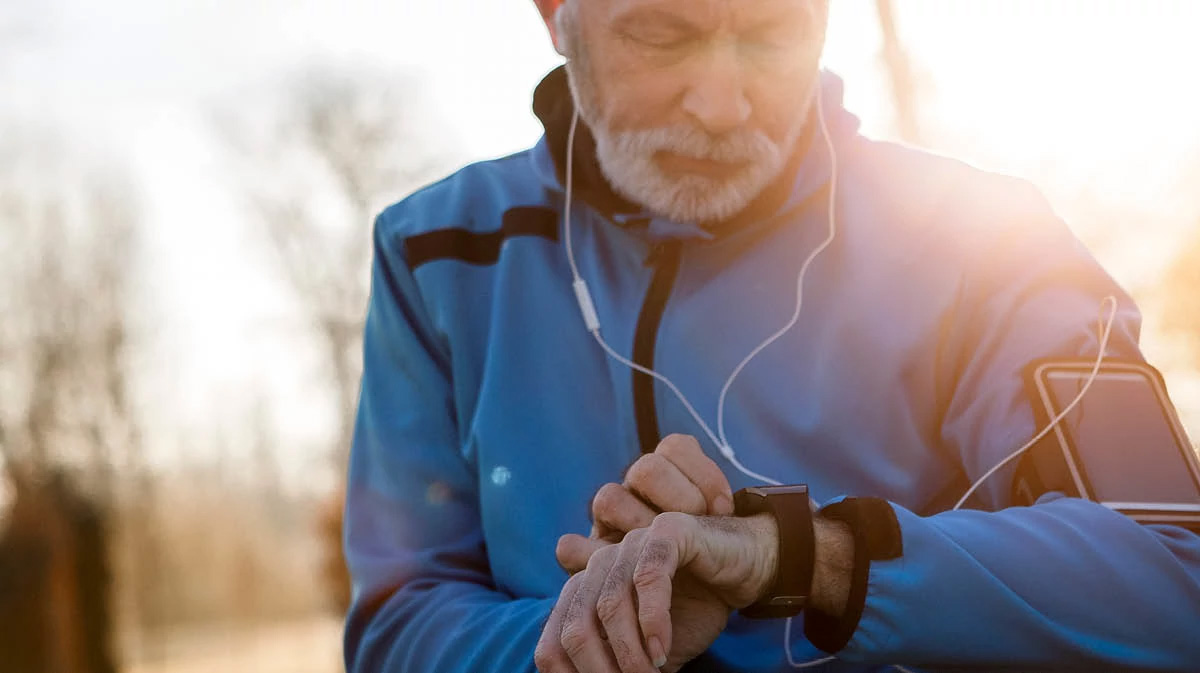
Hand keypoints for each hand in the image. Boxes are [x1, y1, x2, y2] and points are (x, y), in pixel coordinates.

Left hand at [535, 511, 778, 672]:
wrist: (746, 568)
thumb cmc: (694, 609)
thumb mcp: (648, 648)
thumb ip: (620, 666)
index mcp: (585, 588)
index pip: (554, 640)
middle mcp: (599, 562)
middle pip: (574, 626)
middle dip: (598, 670)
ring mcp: (631, 543)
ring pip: (609, 605)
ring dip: (629, 653)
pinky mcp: (667, 531)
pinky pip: (649, 577)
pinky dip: (652, 620)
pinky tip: (661, 648)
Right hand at [557, 435, 733, 572]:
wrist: (696, 611)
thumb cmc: (709, 569)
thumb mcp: (721, 539)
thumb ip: (715, 513)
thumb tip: (724, 507)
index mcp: (665, 479)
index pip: (675, 447)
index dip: (702, 472)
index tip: (723, 508)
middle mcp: (633, 495)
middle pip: (646, 469)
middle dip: (678, 496)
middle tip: (697, 525)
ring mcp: (608, 526)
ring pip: (609, 499)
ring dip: (639, 524)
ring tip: (664, 553)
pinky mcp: (585, 561)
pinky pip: (569, 549)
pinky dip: (586, 556)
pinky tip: (618, 569)